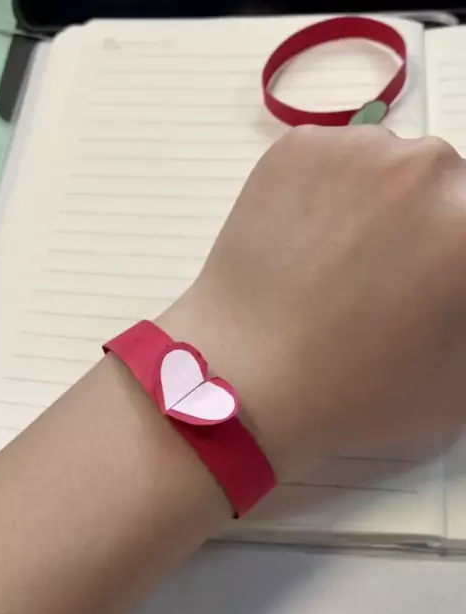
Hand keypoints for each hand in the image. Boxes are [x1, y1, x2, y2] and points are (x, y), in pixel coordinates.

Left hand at [158, 126, 465, 478]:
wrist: (243, 376)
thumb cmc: (351, 391)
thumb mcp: (457, 380)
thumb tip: (456, 276)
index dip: (454, 259)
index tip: (435, 278)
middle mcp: (423, 168)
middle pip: (446, 186)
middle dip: (430, 225)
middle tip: (391, 274)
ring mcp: (354, 150)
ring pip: (391, 167)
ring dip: (382, 202)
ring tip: (342, 259)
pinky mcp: (298, 148)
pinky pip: (336, 159)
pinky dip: (331, 190)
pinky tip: (309, 240)